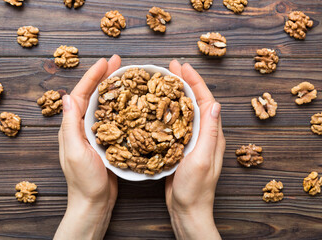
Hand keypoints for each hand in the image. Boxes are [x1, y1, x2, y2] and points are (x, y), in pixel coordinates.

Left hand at [54, 55, 120, 239]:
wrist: (94, 202)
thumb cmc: (84, 181)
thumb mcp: (76, 152)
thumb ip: (71, 125)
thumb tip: (66, 97)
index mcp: (72, 127)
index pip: (80, 94)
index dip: (92, 77)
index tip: (104, 62)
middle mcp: (81, 127)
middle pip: (92, 96)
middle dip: (103, 77)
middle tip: (118, 62)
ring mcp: (94, 133)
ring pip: (103, 104)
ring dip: (112, 88)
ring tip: (124, 75)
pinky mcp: (106, 141)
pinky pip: (112, 117)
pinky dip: (119, 106)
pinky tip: (129, 101)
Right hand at [165, 60, 224, 239]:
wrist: (187, 210)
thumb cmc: (195, 189)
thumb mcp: (202, 159)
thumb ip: (208, 132)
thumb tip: (214, 104)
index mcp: (212, 135)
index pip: (206, 101)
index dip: (195, 82)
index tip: (183, 67)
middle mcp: (204, 135)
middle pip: (196, 102)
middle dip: (185, 83)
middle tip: (172, 68)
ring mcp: (193, 141)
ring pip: (185, 111)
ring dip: (176, 94)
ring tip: (165, 81)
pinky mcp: (181, 148)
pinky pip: (176, 123)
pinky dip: (169, 111)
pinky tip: (159, 107)